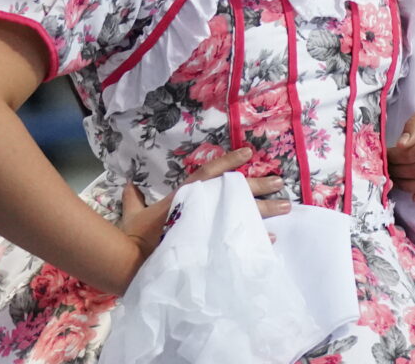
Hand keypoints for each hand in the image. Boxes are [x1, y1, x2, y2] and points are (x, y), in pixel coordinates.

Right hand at [114, 147, 289, 286]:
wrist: (132, 262)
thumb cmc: (133, 237)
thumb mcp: (133, 214)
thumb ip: (133, 198)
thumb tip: (128, 185)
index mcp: (184, 194)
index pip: (209, 172)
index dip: (229, 161)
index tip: (248, 152)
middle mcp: (201, 206)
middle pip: (235, 191)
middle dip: (259, 185)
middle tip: (279, 182)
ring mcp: (208, 225)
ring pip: (244, 212)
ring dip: (266, 210)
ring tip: (286, 206)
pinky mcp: (212, 246)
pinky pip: (241, 239)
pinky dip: (257, 239)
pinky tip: (272, 239)